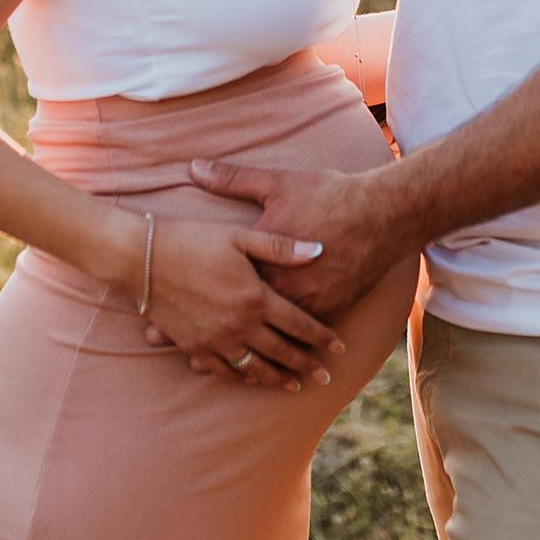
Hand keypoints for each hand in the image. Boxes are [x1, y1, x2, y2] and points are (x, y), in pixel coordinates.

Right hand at [141, 217, 344, 391]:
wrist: (142, 258)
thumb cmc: (193, 240)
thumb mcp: (239, 236)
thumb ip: (280, 247)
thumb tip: (319, 249)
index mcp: (255, 297)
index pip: (299, 324)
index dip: (322, 337)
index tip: (340, 348)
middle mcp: (239, 324)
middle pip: (283, 352)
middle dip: (307, 366)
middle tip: (326, 378)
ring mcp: (216, 340)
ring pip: (256, 368)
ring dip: (278, 378)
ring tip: (294, 385)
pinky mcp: (194, 347)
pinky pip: (224, 371)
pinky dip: (242, 377)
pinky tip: (252, 378)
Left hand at [143, 162, 406, 370]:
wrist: (382, 215)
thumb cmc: (329, 196)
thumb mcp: (277, 183)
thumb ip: (233, 179)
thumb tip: (193, 166)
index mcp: (262, 267)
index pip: (216, 295)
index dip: (186, 311)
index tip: (157, 324)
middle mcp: (282, 293)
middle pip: (238, 327)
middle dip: (204, 343)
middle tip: (177, 358)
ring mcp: (307, 306)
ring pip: (270, 345)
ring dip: (244, 361)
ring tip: (220, 373)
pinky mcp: (330, 310)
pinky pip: (298, 342)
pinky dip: (281, 356)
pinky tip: (269, 369)